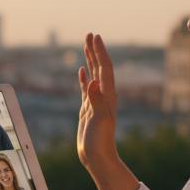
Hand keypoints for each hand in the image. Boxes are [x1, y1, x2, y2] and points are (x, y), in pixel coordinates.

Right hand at [76, 32, 118, 171]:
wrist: (97, 156)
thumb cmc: (100, 140)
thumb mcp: (99, 119)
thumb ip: (97, 99)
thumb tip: (93, 81)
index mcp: (108, 95)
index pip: (105, 68)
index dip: (100, 52)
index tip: (95, 37)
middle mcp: (104, 95)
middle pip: (100, 67)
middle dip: (95, 50)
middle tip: (90, 34)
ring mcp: (96, 101)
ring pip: (93, 75)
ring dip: (90, 60)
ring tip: (86, 45)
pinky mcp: (89, 108)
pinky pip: (87, 88)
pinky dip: (84, 77)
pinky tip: (81, 71)